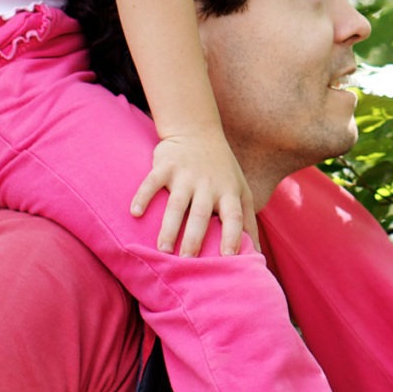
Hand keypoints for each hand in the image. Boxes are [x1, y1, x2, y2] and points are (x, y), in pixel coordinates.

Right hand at [130, 132, 252, 255]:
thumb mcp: (240, 190)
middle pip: (201, 213)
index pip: (234, 216)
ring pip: (177, 203)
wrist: (197, 131)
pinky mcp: (165, 166)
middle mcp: (208, 184)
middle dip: (195, 237)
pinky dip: (143, 196)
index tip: (229, 257)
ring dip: (169, 227)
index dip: (233, 236)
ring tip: (163, 249)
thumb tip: (257, 253)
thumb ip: (247, 220)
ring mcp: (185, 175)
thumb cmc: (222, 170)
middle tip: (188, 260)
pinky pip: (152, 182)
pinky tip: (135, 213)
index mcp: (228, 192)